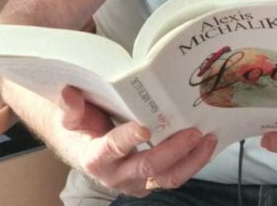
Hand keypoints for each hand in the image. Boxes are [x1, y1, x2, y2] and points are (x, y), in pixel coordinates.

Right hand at [58, 86, 218, 195]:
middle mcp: (117, 175)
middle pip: (148, 167)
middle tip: (193, 132)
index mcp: (95, 157)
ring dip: (191, 160)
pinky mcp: (149, 182)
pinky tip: (206, 145)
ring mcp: (136, 182)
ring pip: (167, 178)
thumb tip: (69, 93)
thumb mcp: (68, 116)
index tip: (144, 128)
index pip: (113, 148)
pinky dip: (192, 162)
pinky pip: (173, 176)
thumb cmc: (78, 129)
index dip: (128, 139)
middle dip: (174, 150)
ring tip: (208, 139)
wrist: (80, 148)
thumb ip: (70, 108)